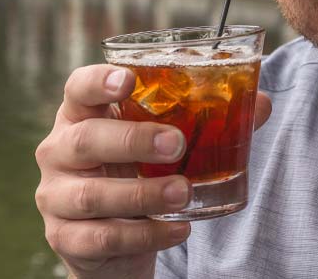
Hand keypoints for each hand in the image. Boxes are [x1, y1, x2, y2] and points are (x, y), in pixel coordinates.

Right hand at [35, 64, 272, 278]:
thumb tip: (261, 103)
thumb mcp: (166, 142)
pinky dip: (144, 235)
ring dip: (143, 194)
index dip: (98, 81)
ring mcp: (56, 197)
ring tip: (184, 193)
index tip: (129, 80)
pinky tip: (177, 229)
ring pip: (92, 195)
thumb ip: (209, 119)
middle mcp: (59, 151)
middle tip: (177, 144)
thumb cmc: (141, 170)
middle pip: (84, 140)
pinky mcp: (65, 237)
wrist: (116, 237)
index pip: (78, 88)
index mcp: (82, 115)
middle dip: (133, 140)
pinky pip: (102, 237)